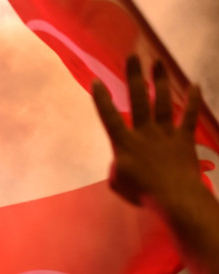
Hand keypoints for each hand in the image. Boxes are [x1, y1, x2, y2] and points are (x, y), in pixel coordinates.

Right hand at [92, 55, 203, 206]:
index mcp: (125, 144)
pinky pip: (189, 117)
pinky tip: (195, 85)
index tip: (97, 81)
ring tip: (159, 62)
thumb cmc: (142, 192)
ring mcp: (166, 133)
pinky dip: (194, 101)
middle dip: (135, 76)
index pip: (109, 117)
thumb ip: (116, 168)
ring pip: (163, 102)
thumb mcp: (118, 183)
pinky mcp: (184, 139)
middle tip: (133, 56)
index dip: (102, 100)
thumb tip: (120, 161)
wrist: (173, 197)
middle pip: (139, 99)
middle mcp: (145, 132)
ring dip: (161, 81)